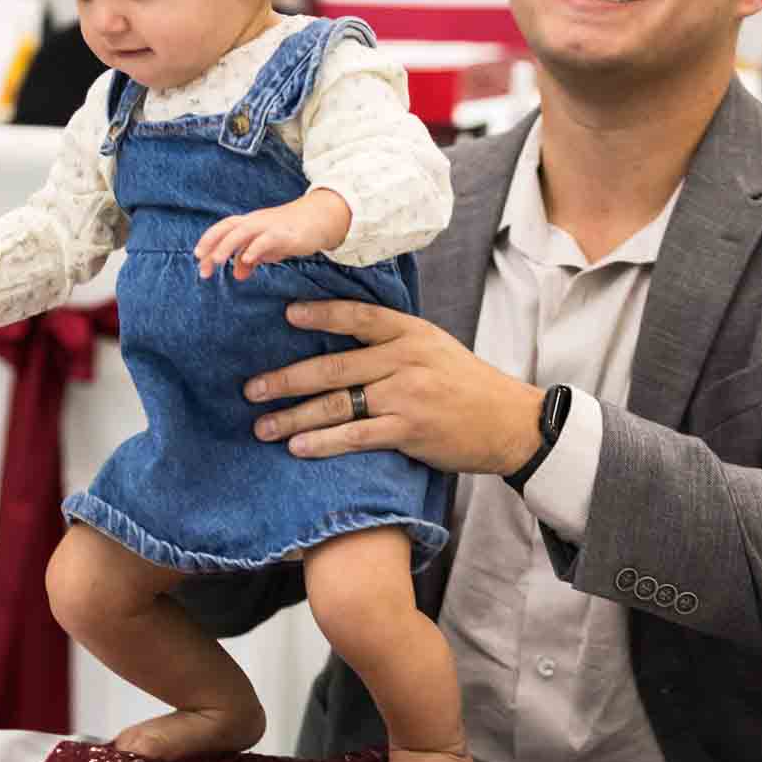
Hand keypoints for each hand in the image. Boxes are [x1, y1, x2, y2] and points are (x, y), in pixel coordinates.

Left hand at [195, 189, 351, 280]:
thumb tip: (237, 273)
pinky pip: (268, 239)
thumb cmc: (293, 231)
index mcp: (251, 223)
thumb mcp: (269, 247)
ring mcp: (271, 226)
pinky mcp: (287, 233)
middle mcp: (257, 221)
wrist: (321, 218)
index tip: (198, 258)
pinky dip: (255, 248)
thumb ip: (253, 258)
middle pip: (229, 227)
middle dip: (213, 244)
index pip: (225, 228)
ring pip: (244, 231)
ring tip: (217, 260)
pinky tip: (247, 260)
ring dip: (228, 245)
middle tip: (201, 264)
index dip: (209, 240)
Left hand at [244, 298, 543, 474]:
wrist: (509, 422)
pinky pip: (356, 435)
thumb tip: (343, 341)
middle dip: (287, 378)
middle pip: (334, 367)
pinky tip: (298, 447)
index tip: (286, 314)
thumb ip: (394, 342)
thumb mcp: (435, 348)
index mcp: (411, 333)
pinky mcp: (409, 430)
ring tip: (262, 424)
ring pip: (338, 404)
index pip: (359, 317)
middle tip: (251, 388)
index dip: (321, 314)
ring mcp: (407, 395)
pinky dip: (323, 443)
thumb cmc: (467, 386)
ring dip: (294, 416)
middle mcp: (406, 359)